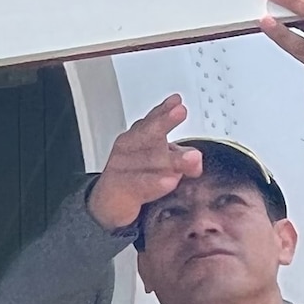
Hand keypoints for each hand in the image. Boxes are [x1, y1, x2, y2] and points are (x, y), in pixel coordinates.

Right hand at [88, 95, 195, 229]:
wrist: (108, 202)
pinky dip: (154, 182)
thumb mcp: (164, 165)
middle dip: (163, 122)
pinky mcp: (121, 190)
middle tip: (179, 112)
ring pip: (148, 160)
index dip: (165, 110)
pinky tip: (169, 181)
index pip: (153, 119)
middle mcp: (129, 148)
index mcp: (139, 136)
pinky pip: (140, 184)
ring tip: (191, 157)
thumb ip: (182, 160)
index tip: (177, 101)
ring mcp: (123, 167)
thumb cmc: (138, 176)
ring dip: (172, 158)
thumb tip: (196, 161)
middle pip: (148, 132)